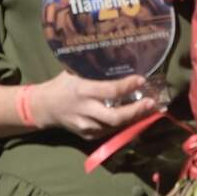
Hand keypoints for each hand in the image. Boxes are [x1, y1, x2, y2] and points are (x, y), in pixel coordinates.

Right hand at [32, 72, 156, 140]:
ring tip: (148, 109)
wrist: (44, 107)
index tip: (142, 80)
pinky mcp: (87, 136)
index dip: (129, 86)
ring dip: (134, 118)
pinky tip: (133, 117)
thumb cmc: (63, 84)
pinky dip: (123, 124)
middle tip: (152, 102)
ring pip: (115, 127)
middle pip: (116, 116)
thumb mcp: (75, 72)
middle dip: (137, 111)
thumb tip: (121, 59)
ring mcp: (86, 126)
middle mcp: (85, 110)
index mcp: (82, 90)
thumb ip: (95, 71)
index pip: (111, 90)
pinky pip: (110, 132)